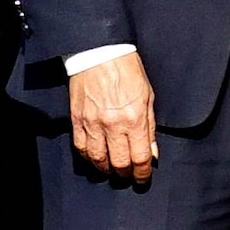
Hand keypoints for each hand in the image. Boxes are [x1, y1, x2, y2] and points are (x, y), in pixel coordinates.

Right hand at [68, 53, 159, 183]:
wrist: (99, 52)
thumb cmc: (127, 70)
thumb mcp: (148, 96)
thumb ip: (150, 127)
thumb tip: (152, 152)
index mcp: (134, 118)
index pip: (139, 157)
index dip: (143, 173)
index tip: (143, 177)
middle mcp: (113, 124)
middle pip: (119, 162)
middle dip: (125, 174)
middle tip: (128, 176)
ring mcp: (92, 123)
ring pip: (97, 159)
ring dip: (106, 169)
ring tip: (112, 170)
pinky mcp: (77, 119)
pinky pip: (81, 147)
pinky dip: (88, 157)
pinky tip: (94, 159)